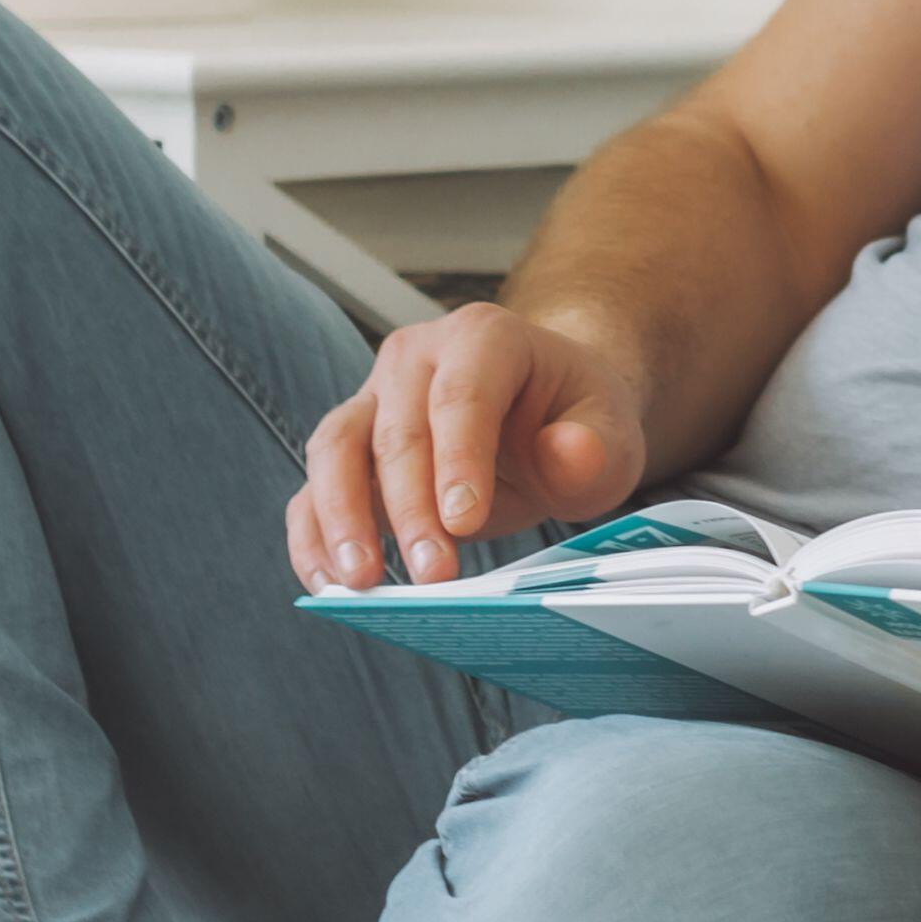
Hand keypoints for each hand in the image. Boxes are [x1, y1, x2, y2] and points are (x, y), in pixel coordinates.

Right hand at [284, 303, 646, 589]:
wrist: (547, 414)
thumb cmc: (575, 420)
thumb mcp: (608, 430)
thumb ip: (593, 445)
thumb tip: (568, 453)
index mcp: (483, 337)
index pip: (461, 396)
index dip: (459, 460)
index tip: (464, 523)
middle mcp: (416, 357)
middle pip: (397, 432)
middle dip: (409, 510)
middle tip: (431, 575)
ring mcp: (374, 398)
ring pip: (335, 450)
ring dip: (342, 519)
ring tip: (360, 583)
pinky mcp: (349, 446)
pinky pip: (314, 487)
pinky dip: (312, 534)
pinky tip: (327, 583)